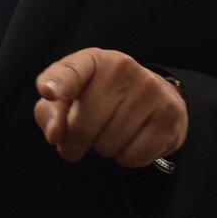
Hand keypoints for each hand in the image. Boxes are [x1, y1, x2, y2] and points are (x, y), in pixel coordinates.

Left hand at [33, 48, 186, 166]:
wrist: (155, 97)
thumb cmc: (102, 99)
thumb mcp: (72, 98)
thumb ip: (51, 113)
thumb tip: (55, 134)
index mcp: (93, 59)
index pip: (70, 71)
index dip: (57, 84)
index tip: (47, 92)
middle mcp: (122, 68)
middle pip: (82, 127)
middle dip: (77, 143)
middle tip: (85, 136)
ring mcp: (149, 89)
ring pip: (108, 145)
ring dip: (104, 149)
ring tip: (114, 130)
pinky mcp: (169, 115)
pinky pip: (133, 157)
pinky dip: (127, 158)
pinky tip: (133, 138)